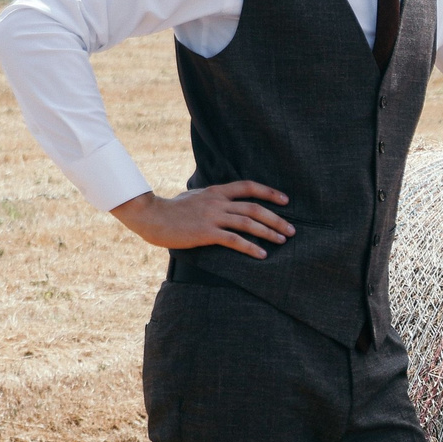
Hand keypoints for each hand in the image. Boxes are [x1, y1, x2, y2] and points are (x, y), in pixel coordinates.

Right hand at [110, 182, 292, 257]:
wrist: (151, 216)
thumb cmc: (171, 210)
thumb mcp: (195, 197)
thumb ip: (212, 199)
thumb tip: (225, 203)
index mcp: (216, 191)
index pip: (248, 186)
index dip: (269, 192)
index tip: (286, 200)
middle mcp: (218, 202)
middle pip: (254, 208)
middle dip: (276, 218)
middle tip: (292, 229)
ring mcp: (212, 217)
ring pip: (248, 223)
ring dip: (269, 232)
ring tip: (283, 241)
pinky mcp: (206, 232)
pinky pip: (234, 240)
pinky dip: (251, 247)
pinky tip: (262, 254)